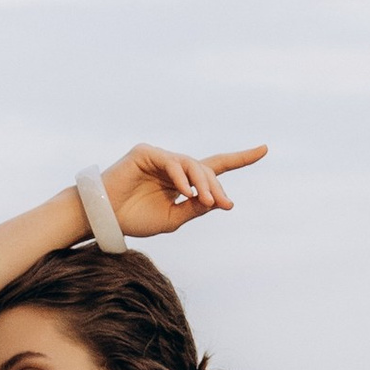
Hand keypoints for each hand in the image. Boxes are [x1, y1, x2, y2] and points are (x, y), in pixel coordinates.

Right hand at [100, 142, 266, 240]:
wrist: (104, 219)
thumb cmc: (134, 220)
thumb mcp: (172, 220)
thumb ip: (195, 209)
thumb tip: (220, 201)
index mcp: (182, 181)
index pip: (215, 167)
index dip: (240, 159)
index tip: (265, 149)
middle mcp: (173, 166)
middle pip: (206, 170)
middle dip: (217, 187)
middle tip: (224, 204)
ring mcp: (159, 157)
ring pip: (191, 165)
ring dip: (203, 183)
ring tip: (208, 201)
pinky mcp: (145, 152)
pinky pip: (171, 162)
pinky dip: (181, 177)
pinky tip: (186, 192)